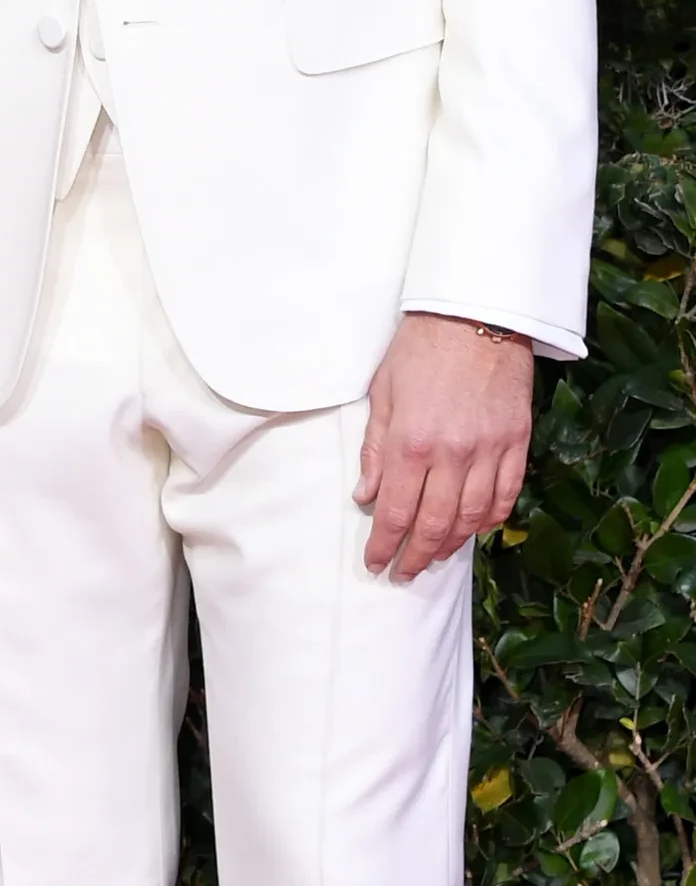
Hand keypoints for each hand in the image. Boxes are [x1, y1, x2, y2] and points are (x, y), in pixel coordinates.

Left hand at [355, 311, 532, 581]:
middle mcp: (453, 454)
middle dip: (416, 555)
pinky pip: (506, 495)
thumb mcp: (383, 393)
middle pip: (434, 524)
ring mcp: (490, 450)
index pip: (396, 512)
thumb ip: (376, 449)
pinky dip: (489, 520)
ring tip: (435, 555)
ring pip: (472, 518)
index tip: (378, 563)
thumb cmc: (420, 348)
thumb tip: (367, 496)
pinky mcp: (517, 442)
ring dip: (451, 543)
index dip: (385, 545)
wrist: (477, 314)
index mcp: (412, 441)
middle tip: (404, 571)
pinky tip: (474, 528)